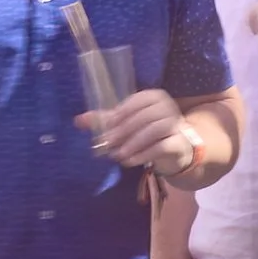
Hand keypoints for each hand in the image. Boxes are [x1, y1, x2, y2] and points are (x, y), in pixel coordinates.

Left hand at [81, 84, 198, 177]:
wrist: (174, 149)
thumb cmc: (147, 132)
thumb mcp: (125, 123)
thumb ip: (104, 120)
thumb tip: (78, 120)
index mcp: (154, 97)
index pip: (136, 102)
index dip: (120, 114)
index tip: (106, 128)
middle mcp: (168, 107)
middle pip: (144, 117)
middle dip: (123, 131)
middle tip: (107, 144)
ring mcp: (176, 124)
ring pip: (154, 131)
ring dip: (133, 143)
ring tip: (118, 155)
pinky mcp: (179, 143)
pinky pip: (161, 147)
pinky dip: (143, 154)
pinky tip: (129, 161)